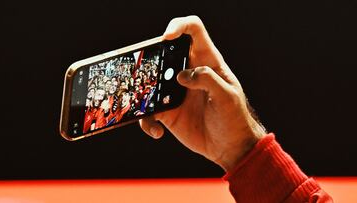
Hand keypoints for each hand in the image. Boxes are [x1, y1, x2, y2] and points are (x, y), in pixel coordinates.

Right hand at [139, 16, 265, 170]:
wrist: (230, 147)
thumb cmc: (234, 119)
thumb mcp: (228, 97)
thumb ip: (208, 80)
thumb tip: (181, 75)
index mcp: (207, 61)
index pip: (193, 31)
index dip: (179, 26)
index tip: (167, 37)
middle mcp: (188, 72)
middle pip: (164, 53)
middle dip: (150, 58)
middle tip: (144, 72)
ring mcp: (174, 92)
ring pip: (150, 81)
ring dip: (141, 91)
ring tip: (143, 105)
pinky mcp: (166, 111)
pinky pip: (148, 111)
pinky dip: (147, 121)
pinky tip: (158, 132)